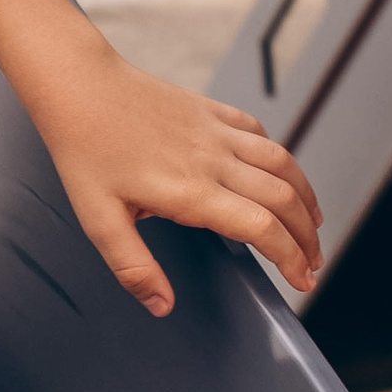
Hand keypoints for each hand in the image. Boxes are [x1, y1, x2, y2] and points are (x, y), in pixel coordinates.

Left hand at [31, 50, 323, 317]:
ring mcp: (215, 131)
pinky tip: (279, 174)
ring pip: (281, 164)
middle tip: (314, 264)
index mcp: (191, 191)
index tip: (302, 281)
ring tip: (313, 224)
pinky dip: (278, 158)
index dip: (291, 258)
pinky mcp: (210, 110)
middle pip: (284, 199)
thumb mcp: (98, 219)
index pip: (262, 229)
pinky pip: (258, 132)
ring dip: (305, 196)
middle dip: (308, 237)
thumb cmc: (84, 151)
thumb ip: (133, 266)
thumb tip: (162, 305)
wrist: (78, 86)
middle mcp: (214, 160)